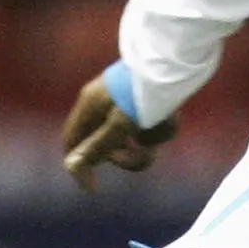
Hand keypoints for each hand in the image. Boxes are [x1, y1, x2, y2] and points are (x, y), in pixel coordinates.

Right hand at [60, 75, 175, 191]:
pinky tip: (171, 116)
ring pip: (132, 138)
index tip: (95, 188)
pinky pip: (150, 127)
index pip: (72, 142)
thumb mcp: (122, 123)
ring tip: (164, 125)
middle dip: (125, 155)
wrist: (176, 59)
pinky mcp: (145, 101)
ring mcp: (125, 102)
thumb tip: (74, 166)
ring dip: (149, 140)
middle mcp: (103, 103)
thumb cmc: (145, 92)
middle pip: (105, 145)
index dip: (80, 166)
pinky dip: (160, 128)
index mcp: (90, 106)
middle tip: (144, 155)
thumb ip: (98, 146)